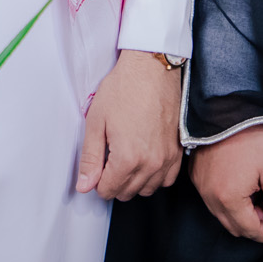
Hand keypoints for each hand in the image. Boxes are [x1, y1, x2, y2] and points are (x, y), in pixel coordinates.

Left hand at [75, 51, 183, 200]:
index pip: (108, 191)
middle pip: (127, 193)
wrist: (152, 68)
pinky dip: (154, 176)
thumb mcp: (96, 121)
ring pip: (147, 189)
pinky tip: (144, 160)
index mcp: (127, 158)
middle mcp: (151, 164)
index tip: (97, 164)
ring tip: (125, 157)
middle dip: (113, 182)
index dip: (97, 181)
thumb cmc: (123, 89)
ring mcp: (167, 159)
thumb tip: (84, 186)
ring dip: (134, 181)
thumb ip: (90, 158)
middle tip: (108, 158)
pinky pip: (167, 180)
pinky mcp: (178, 151)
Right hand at [191, 123, 262, 242]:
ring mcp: (200, 186)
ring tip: (256, 192)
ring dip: (241, 213)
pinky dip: (227, 200)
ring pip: (222, 215)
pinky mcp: (196, 175)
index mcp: (228, 199)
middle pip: (234, 227)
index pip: (250, 231)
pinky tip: (240, 183)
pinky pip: (212, 199)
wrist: (229, 108)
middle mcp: (209, 196)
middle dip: (255, 223)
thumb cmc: (252, 137)